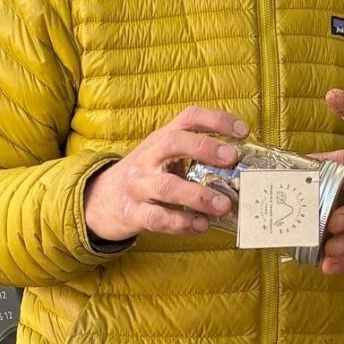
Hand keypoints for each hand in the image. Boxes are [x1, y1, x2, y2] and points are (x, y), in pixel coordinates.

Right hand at [83, 106, 249, 241]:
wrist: (100, 200)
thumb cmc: (146, 176)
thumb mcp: (165, 157)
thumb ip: (196, 157)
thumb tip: (243, 167)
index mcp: (161, 139)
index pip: (188, 118)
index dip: (216, 119)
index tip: (242, 130)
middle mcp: (149, 157)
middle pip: (173, 143)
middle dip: (204, 148)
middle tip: (232, 158)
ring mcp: (138, 185)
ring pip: (167, 186)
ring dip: (198, 195)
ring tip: (223, 205)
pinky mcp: (133, 213)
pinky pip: (158, 218)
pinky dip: (182, 223)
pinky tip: (201, 225)